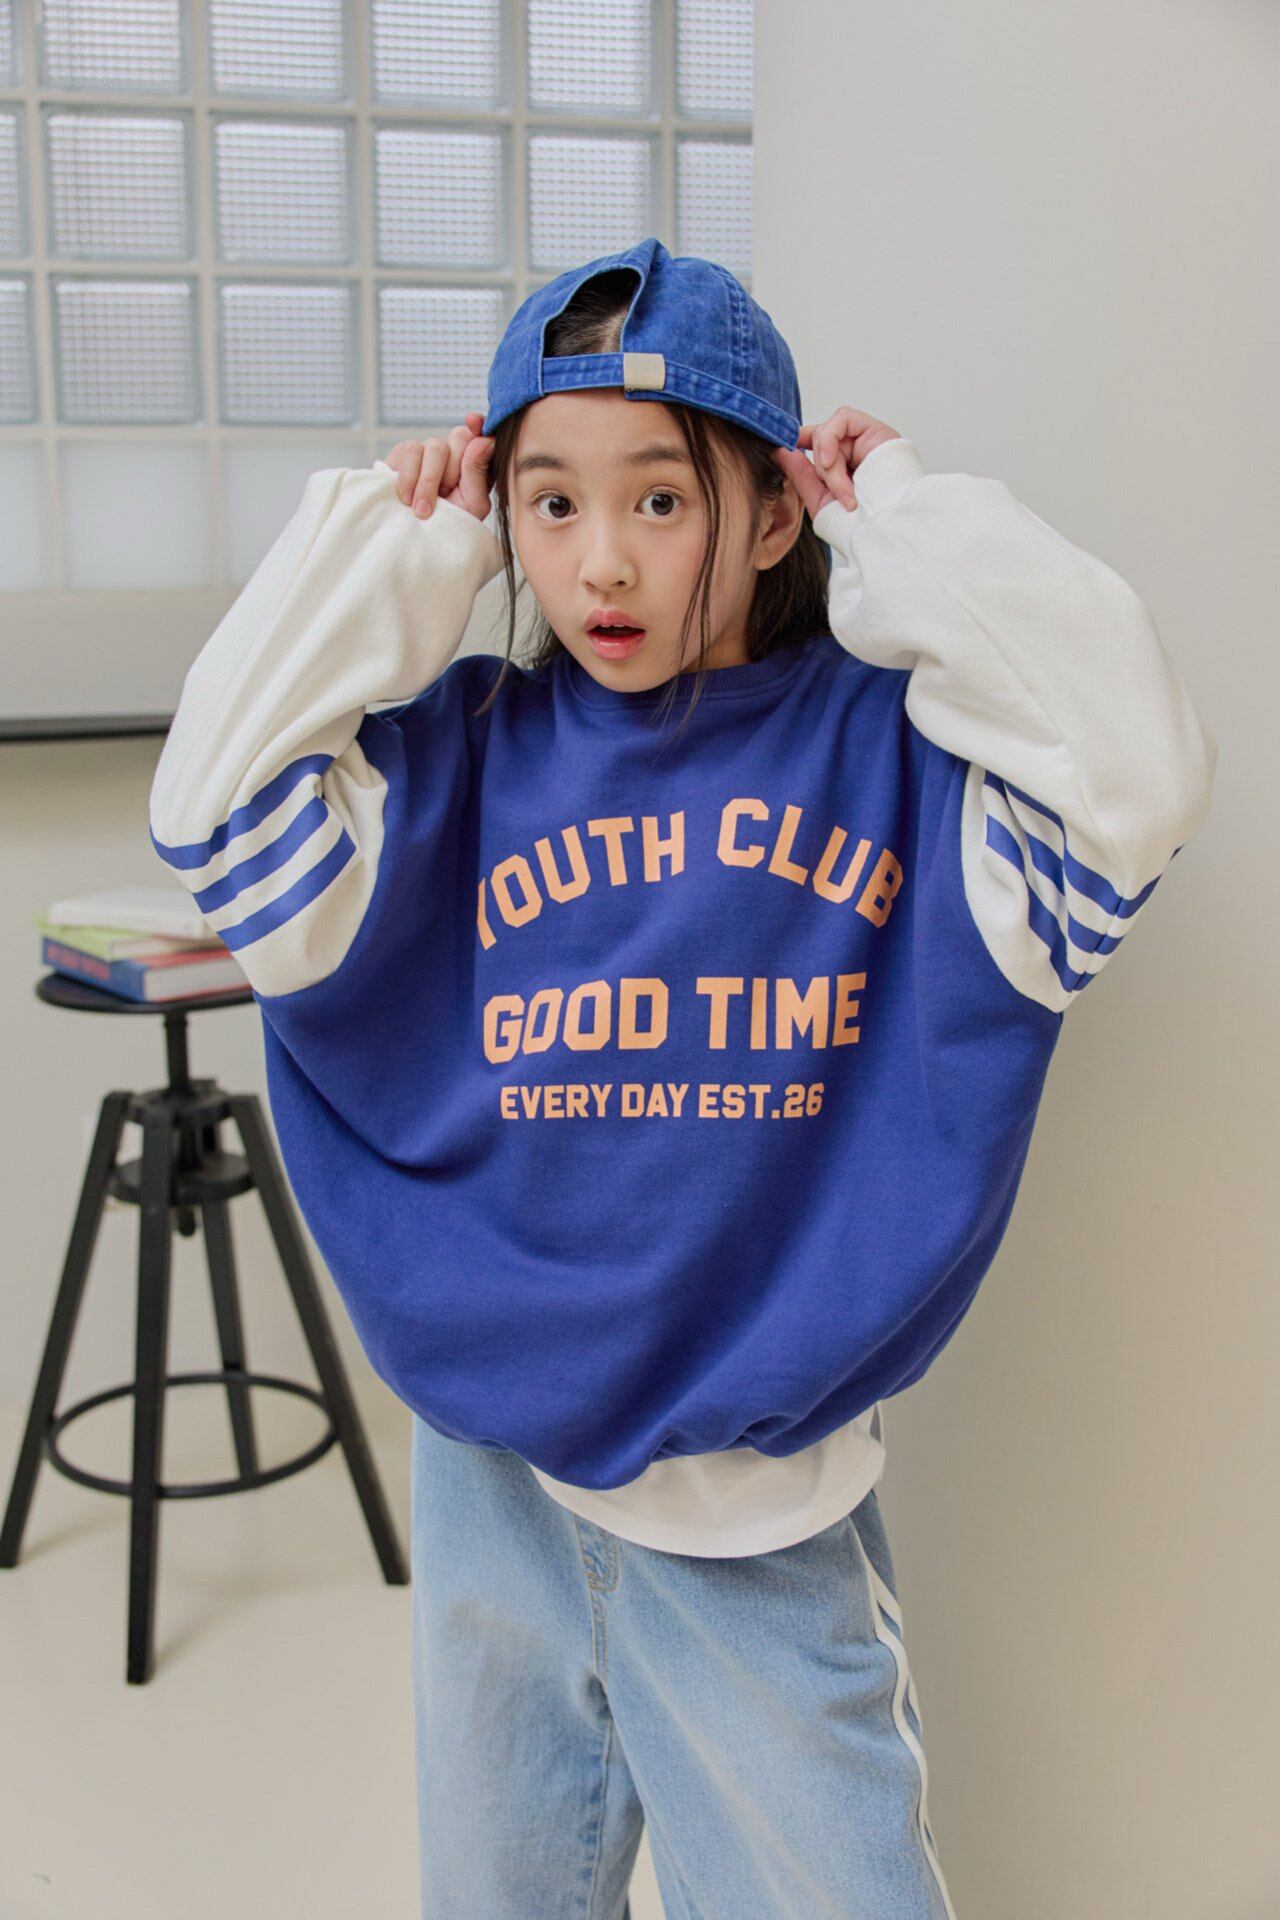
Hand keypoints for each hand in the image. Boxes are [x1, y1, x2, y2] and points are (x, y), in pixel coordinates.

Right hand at [382, 413, 494, 521]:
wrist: (412, 538)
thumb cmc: (448, 524)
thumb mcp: (472, 506)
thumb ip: (479, 473)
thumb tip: (484, 440)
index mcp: (478, 463)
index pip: (483, 434)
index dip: (480, 426)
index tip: (473, 423)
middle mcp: (455, 452)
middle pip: (460, 436)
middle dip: (453, 470)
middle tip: (446, 496)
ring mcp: (430, 450)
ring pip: (436, 446)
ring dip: (430, 481)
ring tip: (423, 509)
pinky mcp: (406, 453)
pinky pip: (411, 451)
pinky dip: (410, 479)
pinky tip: (407, 499)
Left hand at [770, 407, 901, 517]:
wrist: (883, 527)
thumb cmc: (857, 521)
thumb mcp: (819, 497)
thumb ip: (799, 473)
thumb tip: (779, 450)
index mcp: (844, 466)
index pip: (817, 442)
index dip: (800, 440)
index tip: (782, 447)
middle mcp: (855, 450)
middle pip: (820, 439)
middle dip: (820, 468)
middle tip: (835, 493)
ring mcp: (866, 439)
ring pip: (828, 432)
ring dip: (828, 462)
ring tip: (844, 488)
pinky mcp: (876, 429)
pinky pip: (842, 419)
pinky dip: (830, 440)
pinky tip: (834, 462)